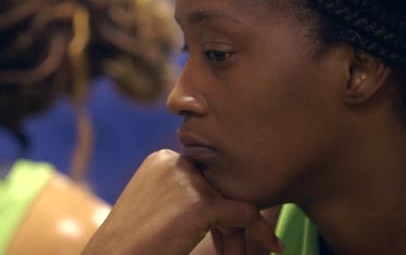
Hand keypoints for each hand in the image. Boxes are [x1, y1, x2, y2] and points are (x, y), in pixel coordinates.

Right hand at [82, 150, 283, 254]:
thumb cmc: (133, 241)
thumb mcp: (155, 205)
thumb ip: (180, 193)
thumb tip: (220, 202)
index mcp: (162, 159)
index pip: (202, 176)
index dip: (215, 203)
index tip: (228, 226)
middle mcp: (175, 161)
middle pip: (218, 187)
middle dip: (229, 218)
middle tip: (238, 246)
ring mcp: (188, 181)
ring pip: (231, 201)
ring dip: (242, 230)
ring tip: (250, 250)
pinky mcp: (200, 204)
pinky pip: (243, 215)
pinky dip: (258, 230)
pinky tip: (271, 244)